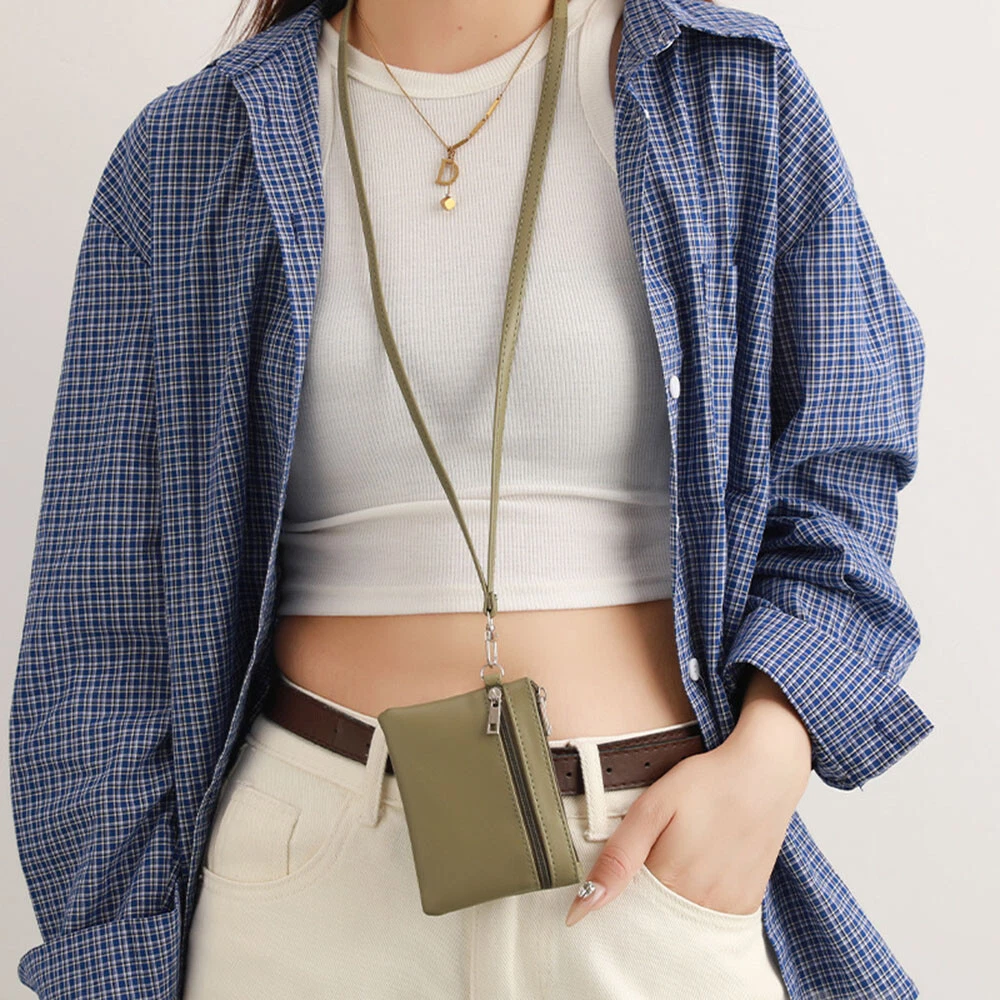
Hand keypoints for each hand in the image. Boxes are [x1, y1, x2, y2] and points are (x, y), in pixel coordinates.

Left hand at [564, 719, 810, 926]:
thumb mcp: (652, 808)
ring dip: (669, 900)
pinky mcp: (748, 901)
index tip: (609, 879)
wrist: (766, 772)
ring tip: (675, 856)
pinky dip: (696, 900)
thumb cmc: (707, 782)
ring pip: (682, 920)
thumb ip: (618, 858)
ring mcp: (728, 906)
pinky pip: (711, 915)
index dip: (614, 898)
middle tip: (649, 855)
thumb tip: (584, 905)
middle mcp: (701, 904)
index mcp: (671, 881)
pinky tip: (697, 867)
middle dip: (641, 902)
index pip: (627, 914)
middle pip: (656, 920)